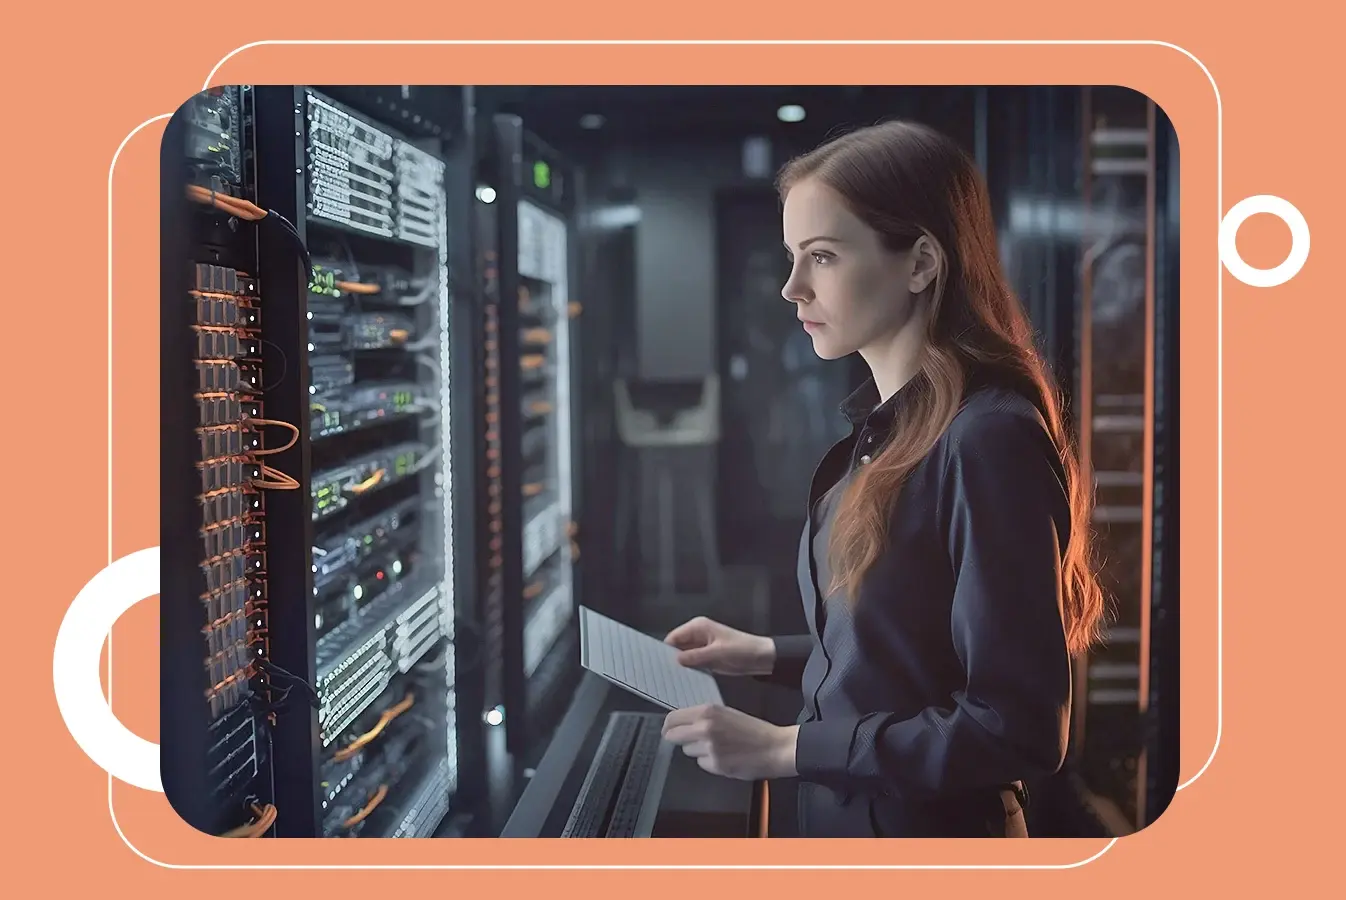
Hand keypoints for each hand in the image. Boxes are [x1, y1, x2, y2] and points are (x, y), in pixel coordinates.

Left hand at [662, 704, 798, 780]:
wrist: (775, 747)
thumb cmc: (755, 730)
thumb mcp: (727, 713)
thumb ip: (703, 717)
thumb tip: (683, 722)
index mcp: (708, 711)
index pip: (673, 718)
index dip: (669, 726)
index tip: (669, 729)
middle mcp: (705, 728)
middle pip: (673, 736)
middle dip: (678, 739)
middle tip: (688, 740)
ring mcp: (709, 748)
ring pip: (687, 751)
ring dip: (697, 750)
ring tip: (716, 747)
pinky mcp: (715, 765)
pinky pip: (701, 763)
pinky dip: (709, 762)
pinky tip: (724, 757)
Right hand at [663, 617, 774, 675]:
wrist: (762, 658)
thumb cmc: (744, 649)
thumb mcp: (718, 653)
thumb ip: (696, 656)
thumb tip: (677, 659)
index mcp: (699, 627)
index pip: (673, 637)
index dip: (665, 649)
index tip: (658, 663)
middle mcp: (698, 635)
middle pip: (676, 647)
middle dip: (672, 659)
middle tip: (666, 673)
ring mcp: (702, 647)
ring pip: (683, 656)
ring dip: (681, 666)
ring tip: (675, 678)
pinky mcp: (707, 657)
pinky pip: (692, 663)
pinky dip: (690, 670)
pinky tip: (686, 679)